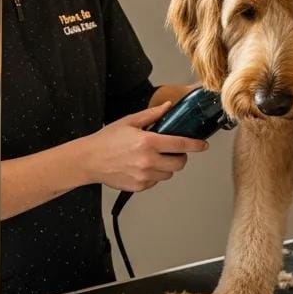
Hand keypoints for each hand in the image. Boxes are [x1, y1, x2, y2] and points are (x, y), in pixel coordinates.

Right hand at [79, 101, 208, 191]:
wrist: (89, 160)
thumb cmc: (106, 140)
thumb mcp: (129, 121)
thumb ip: (152, 115)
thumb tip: (169, 107)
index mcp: (148, 141)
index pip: (180, 144)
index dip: (195, 145)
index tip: (203, 145)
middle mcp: (148, 160)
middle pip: (179, 163)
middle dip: (179, 156)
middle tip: (171, 151)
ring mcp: (144, 176)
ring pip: (168, 174)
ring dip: (166, 166)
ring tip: (151, 158)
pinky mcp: (139, 186)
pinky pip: (155, 182)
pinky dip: (153, 175)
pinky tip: (141, 167)